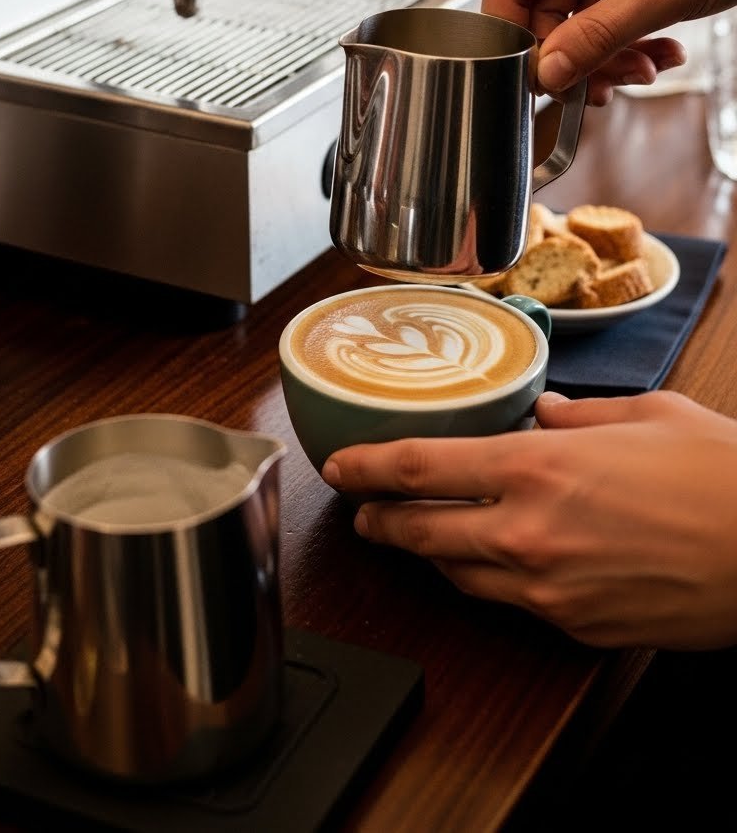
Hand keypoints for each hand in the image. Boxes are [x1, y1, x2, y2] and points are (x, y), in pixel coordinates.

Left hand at [322, 389, 736, 648]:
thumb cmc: (720, 477)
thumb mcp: (647, 415)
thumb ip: (582, 413)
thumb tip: (549, 411)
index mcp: (539, 466)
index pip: (420, 468)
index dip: (366, 467)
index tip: (338, 464)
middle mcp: (529, 532)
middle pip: (419, 532)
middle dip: (379, 520)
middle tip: (362, 509)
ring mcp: (547, 588)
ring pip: (457, 573)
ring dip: (428, 552)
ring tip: (416, 534)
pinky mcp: (573, 626)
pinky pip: (508, 603)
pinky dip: (488, 578)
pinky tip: (494, 561)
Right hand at [481, 0, 736, 104]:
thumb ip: (596, 37)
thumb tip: (548, 72)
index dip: (517, 40)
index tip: (540, 81)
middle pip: (546, 13)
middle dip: (578, 57)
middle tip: (606, 87)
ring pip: (581, 21)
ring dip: (610, 55)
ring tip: (648, 68)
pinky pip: (611, 16)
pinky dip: (631, 42)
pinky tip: (662, 52)